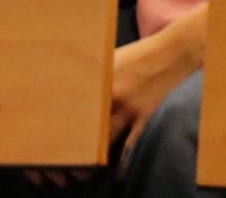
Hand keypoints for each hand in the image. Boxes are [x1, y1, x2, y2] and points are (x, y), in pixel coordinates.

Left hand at [25, 13, 206, 186]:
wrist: (176, 50)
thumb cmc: (141, 54)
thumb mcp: (112, 58)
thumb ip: (95, 76)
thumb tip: (72, 89)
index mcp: (100, 79)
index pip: (75, 107)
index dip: (61, 124)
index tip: (49, 138)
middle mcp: (112, 95)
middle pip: (87, 128)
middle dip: (74, 147)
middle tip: (61, 162)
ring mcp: (130, 108)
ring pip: (106, 141)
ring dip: (94, 158)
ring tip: (82, 172)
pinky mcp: (146, 116)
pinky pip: (132, 144)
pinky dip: (124, 162)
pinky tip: (117, 175)